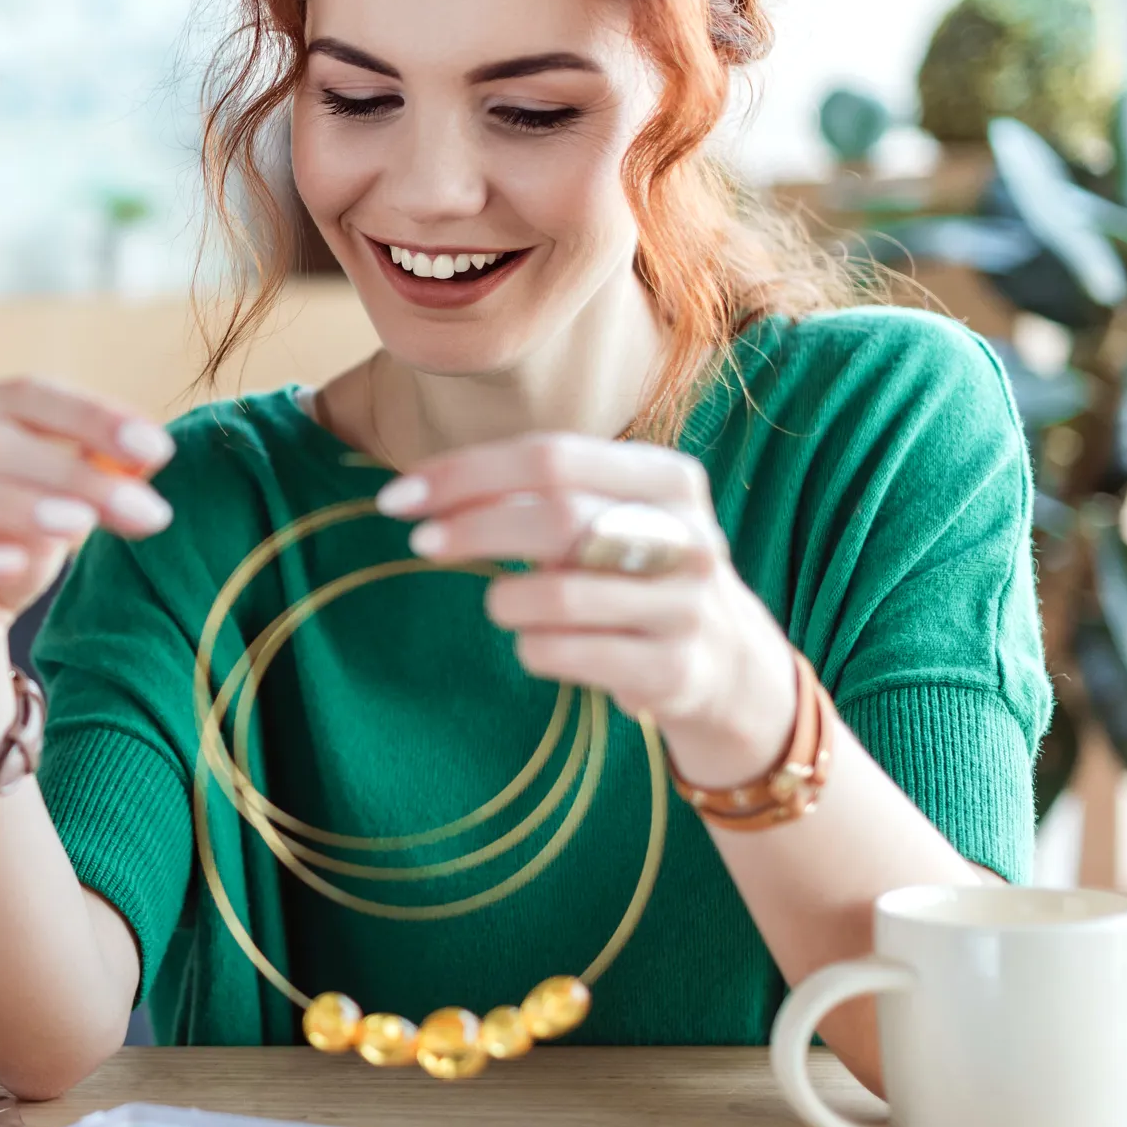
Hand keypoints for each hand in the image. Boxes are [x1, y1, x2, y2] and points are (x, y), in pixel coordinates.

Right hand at [0, 379, 174, 751]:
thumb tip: (149, 456)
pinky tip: (16, 563)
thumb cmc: (7, 554)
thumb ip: (97, 477)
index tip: (156, 449)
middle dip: (72, 470)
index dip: (90, 415)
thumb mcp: (62, 510)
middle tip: (142, 507)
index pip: (20, 395)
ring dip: (17, 503)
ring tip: (80, 525)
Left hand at [378, 433, 796, 786]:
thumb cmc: (637, 571)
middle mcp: (688, 536)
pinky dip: (529, 648)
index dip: (466, 473)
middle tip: (420, 542)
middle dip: (470, 528)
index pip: (550, 456)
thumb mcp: (611, 515)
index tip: (399, 497)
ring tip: (506, 604)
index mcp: (668, 479)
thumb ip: (537, 492)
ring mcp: (685, 607)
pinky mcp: (671, 670)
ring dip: (503, 601)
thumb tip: (422, 488)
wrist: (726, 662)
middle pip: (553, 517)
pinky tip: (542, 644)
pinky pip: (560, 654)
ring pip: (552, 596)